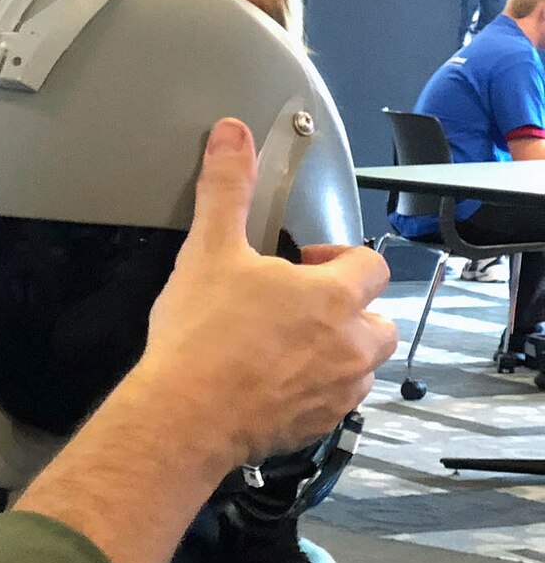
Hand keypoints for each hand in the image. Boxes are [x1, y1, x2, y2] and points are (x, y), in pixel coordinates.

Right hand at [131, 119, 396, 463]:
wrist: (183, 415)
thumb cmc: (201, 339)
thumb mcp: (209, 250)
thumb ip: (226, 189)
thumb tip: (231, 137)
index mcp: (335, 296)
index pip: (370, 265)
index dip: (339, 259)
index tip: (305, 264)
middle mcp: (351, 344)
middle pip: (378, 321)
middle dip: (348, 312)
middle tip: (299, 310)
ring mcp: (337, 389)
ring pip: (361, 366)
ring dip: (338, 355)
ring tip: (288, 350)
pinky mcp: (316, 425)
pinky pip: (332, 405)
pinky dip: (314, 394)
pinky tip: (273, 388)